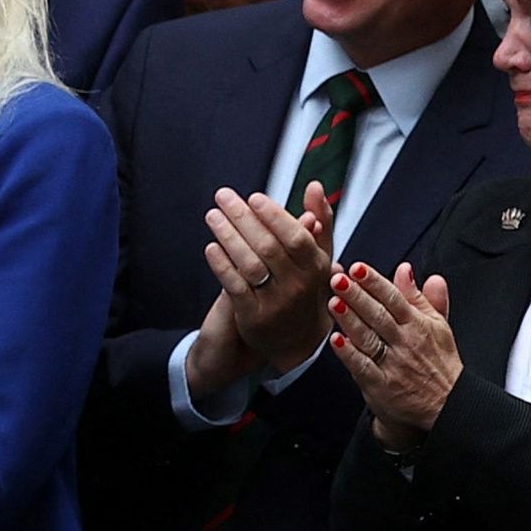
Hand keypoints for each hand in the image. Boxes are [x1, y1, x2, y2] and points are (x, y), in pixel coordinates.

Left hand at [192, 183, 336, 391]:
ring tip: (213, 215)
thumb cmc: (304, 290)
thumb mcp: (318, 259)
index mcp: (316, 267)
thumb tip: (315, 187)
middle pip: (268, 246)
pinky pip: (235, 286)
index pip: (296, 236)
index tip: (254, 198)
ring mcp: (275, 302)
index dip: (275, 216)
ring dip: (228, 236)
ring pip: (250, 264)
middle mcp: (298, 285)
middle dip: (243, 218)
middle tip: (223, 197)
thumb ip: (319, 222)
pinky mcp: (252, 317)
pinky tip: (211, 247)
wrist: (296, 343)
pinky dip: (222, 264)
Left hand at [329, 259, 462, 447]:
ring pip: (369, 339)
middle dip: (357, 296)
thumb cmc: (438, 363)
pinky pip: (363, 367)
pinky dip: (350, 354)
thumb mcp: (438, 326)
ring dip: (350, 320)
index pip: (395, 299)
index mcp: (419, 326)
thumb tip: (405, 269)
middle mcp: (406, 343)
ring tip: (334, 302)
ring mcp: (393, 365)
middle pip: (379, 316)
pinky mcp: (381, 386)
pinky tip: (336, 340)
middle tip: (337, 279)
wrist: (447, 405)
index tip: (358, 268)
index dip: (376, 283)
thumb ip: (420, 297)